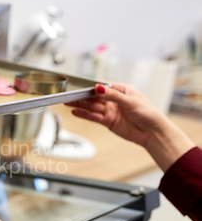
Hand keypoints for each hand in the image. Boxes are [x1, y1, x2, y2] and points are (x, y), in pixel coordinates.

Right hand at [65, 82, 194, 170]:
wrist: (153, 133)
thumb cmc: (148, 114)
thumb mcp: (130, 101)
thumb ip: (112, 95)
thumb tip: (98, 88)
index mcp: (122, 90)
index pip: (102, 87)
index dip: (91, 87)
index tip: (80, 87)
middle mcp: (115, 100)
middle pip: (95, 97)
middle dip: (82, 97)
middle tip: (69, 96)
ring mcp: (111, 111)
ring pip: (93, 107)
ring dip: (81, 105)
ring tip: (69, 104)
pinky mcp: (108, 122)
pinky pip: (94, 117)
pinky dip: (85, 115)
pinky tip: (76, 112)